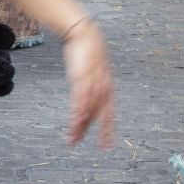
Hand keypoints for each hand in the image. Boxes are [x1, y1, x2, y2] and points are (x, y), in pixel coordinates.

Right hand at [61, 23, 116, 146]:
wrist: (84, 34)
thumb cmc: (87, 53)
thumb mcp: (90, 72)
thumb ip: (89, 87)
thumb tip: (87, 99)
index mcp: (107, 87)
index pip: (109, 112)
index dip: (109, 129)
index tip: (107, 145)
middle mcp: (104, 87)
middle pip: (102, 114)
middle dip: (102, 132)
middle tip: (103, 148)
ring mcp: (93, 83)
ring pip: (90, 109)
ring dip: (82, 125)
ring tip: (74, 139)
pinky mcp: (82, 78)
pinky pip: (81, 98)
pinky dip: (78, 110)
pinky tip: (75, 120)